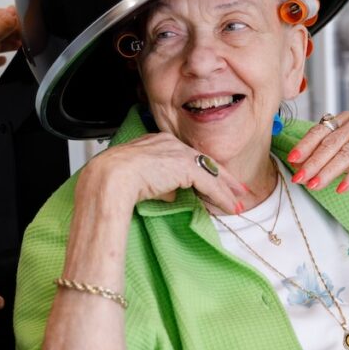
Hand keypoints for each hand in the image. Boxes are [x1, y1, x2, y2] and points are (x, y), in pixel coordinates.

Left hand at [0, 6, 21, 89]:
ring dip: (9, 44)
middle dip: (14, 32)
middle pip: (1, 31)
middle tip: (25, 35)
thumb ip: (5, 23)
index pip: (3, 16)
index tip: (26, 22)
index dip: (15, 19)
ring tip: (20, 45)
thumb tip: (15, 14)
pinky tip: (3, 60)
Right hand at [79, 132, 247, 218]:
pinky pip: (210, 183)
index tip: (214, 180)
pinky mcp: (186, 166)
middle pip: (204, 161)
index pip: (188, 156)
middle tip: (237, 189)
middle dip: (223, 177)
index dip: (203, 169)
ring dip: (226, 190)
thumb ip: (160, 184)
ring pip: (210, 172)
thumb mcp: (141, 179)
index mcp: (158, 143)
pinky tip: (230, 207)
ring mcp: (179, 153)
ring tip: (238, 203)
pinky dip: (222, 196)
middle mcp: (171, 144)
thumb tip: (171, 193)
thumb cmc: (115, 179)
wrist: (110, 178)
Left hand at [286, 111, 348, 196]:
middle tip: (298, 178)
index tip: (291, 160)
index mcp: (347, 119)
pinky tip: (342, 188)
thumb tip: (305, 166)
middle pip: (330, 143)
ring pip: (346, 152)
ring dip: (328, 170)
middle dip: (312, 162)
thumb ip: (334, 153)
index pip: (320, 131)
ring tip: (315, 185)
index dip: (305, 145)